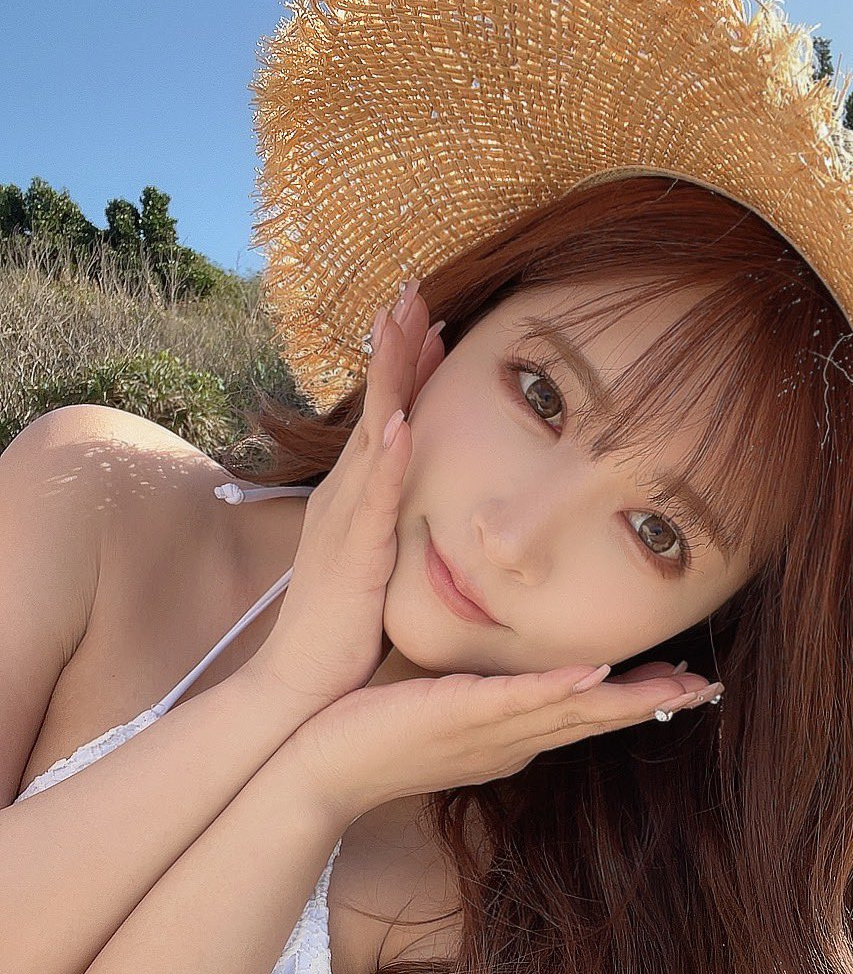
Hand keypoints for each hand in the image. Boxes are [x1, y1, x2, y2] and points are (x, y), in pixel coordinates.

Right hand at [248, 279, 445, 713]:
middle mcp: (344, 498)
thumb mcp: (376, 565)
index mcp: (353, 499)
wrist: (302, 684)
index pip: (386, 420)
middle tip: (414, 289)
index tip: (429, 320)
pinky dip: (389, 457)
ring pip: (375, 436)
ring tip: (408, 324)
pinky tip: (404, 420)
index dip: (405, 369)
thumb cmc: (343, 630)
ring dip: (392, 379)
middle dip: (395, 348)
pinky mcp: (354, 556)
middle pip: (377, 409)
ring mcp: (346, 523)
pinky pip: (375, 499)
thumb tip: (422, 508)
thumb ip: (394, 530)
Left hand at [288, 659, 721, 825]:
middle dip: (652, 705)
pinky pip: (517, 701)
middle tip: (707, 689)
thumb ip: (477, 699)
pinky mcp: (457, 715)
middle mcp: (507, 742)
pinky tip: (597, 677)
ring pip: (570, 713)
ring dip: (627, 700)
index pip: (582, 719)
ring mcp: (487, 732)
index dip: (635, 704)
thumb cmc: (374, 738)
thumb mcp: (438, 715)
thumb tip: (503, 681)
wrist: (318, 769)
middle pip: (593, 721)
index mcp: (507, 738)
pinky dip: (559, 690)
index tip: (684, 689)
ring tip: (680, 686)